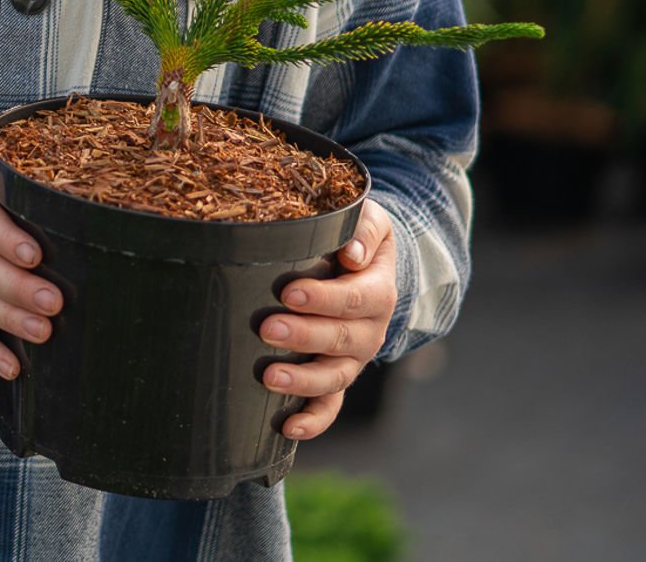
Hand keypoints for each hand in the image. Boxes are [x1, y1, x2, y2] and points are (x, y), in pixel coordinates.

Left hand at [258, 197, 397, 439]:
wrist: (368, 264)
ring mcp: (354, 358)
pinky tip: (287, 427)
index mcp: (378, 290)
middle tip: (268, 328)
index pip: (355, 298)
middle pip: (342, 339)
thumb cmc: (357, 237)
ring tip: (270, 377)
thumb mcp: (370, 219)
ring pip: (335, 377)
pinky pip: (331, 404)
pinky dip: (313, 420)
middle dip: (304, 336)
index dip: (324, 298)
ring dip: (303, 380)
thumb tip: (353, 253)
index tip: (288, 292)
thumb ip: (363, 228)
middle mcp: (370, 330)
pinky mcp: (337, 376)